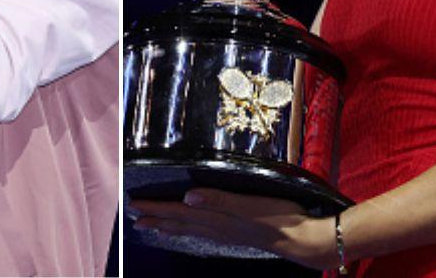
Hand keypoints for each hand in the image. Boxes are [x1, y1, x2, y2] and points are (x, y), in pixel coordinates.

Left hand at [130, 188, 334, 267]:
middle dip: (155, 217)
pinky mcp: (236, 233)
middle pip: (178, 222)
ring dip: (168, 225)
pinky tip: (189, 228)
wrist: (303, 239)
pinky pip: (202, 232)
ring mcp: (226, 232)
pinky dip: (188, 230)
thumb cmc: (278, 217)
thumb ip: (218, 199)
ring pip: (188, 229)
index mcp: (217, 218)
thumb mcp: (248, 205)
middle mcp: (217, 227)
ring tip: (151, 224)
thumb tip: (187, 196)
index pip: (178, 212)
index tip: (133, 204)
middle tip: (133, 214)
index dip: (155, 208)